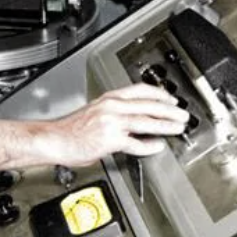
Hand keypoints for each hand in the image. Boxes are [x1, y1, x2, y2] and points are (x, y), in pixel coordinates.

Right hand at [37, 84, 189, 165]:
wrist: (53, 138)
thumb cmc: (69, 128)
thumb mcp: (94, 111)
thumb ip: (113, 113)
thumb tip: (130, 120)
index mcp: (109, 98)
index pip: (140, 90)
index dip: (159, 93)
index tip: (171, 98)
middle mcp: (112, 107)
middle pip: (148, 104)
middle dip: (169, 109)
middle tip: (182, 114)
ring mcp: (112, 123)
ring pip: (146, 121)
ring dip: (165, 124)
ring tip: (177, 128)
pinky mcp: (110, 140)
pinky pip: (135, 143)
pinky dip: (149, 145)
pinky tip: (157, 146)